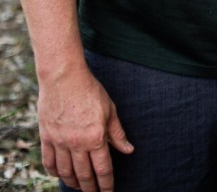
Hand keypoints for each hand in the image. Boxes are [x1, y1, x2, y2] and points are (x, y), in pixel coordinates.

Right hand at [38, 67, 133, 191]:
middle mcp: (77, 144)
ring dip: (74, 183)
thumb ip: (117, 133)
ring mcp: (60, 142)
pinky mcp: (47, 137)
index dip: (106, 184)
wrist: (64, 77)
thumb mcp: (110, 109)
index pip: (103, 169)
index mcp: (95, 137)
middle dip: (91, 189)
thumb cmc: (90, 90)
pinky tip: (61, 174)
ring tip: (79, 187)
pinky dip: (55, 172)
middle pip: (84, 175)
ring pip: (66, 172)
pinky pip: (49, 162)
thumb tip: (128, 150)